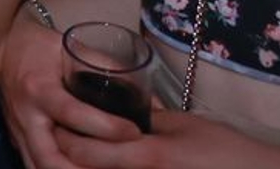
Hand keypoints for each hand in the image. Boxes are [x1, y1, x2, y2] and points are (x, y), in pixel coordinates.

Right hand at [0, 10, 146, 168]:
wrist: (5, 43)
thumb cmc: (42, 45)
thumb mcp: (75, 48)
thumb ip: (110, 72)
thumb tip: (152, 104)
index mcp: (39, 87)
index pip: (73, 113)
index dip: (105, 127)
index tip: (134, 132)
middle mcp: (25, 113)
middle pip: (49, 157)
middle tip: (118, 166)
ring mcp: (17, 129)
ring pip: (39, 167)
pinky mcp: (16, 138)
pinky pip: (34, 164)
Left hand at [60, 107, 279, 168]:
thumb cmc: (226, 149)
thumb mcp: (183, 124)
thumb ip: (148, 120)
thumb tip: (120, 115)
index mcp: (146, 156)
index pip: (83, 152)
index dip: (62, 139)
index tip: (54, 124)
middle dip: (69, 158)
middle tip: (59, 140)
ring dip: (87, 167)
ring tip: (80, 154)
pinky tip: (110, 164)